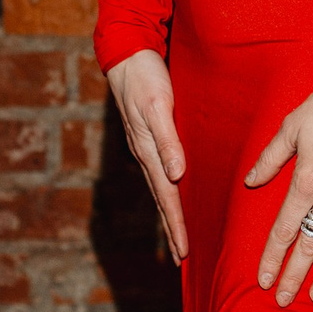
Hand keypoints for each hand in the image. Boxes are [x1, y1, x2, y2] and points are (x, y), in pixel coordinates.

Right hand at [107, 49, 186, 261]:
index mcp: (149, 151)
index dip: (176, 224)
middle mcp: (146, 153)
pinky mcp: (150, 136)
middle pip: (162, 198)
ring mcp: (146, 146)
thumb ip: (167, 140)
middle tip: (183, 257)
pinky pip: (161, 170)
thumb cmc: (145, 78)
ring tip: (179, 235)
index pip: (167, 196)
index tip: (185, 251)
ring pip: (161, 187)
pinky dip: (169, 189)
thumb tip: (177, 175)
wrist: (127, 54)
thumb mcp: (157, 106)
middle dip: (173, 228)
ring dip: (170, 213)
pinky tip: (175, 191)